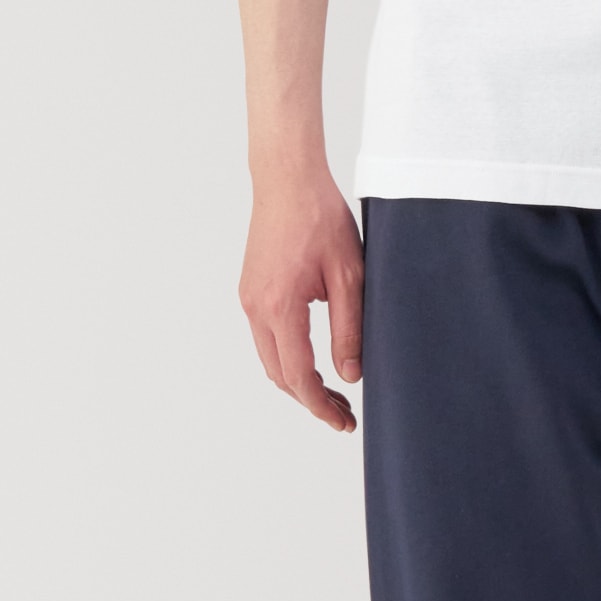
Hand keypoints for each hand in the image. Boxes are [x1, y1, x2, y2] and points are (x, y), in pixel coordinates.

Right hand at [238, 170, 362, 431]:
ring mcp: (249, 299)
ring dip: (297, 379)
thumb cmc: (322, 218)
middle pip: (279, 375)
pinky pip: (266, 336)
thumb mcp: (349, 273)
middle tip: (344, 412)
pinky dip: (287, 355)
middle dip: (310, 399)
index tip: (344, 421)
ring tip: (332, 390)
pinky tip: (313, 355)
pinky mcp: (250, 289)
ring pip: (270, 357)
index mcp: (280, 306)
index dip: (321, 406)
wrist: (288, 179)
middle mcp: (256, 308)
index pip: (298, 376)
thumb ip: (350, 326)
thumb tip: (351, 374)